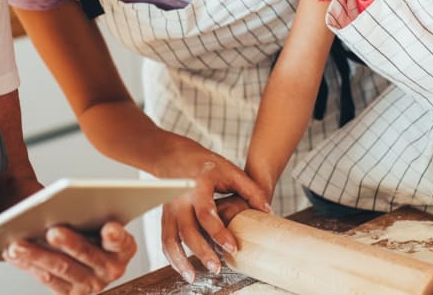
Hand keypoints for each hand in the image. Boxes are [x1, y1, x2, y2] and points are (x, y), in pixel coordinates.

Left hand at [2, 221, 135, 293]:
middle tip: (53, 231)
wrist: (84, 252)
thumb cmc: (91, 227)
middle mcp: (111, 269)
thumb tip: (69, 203)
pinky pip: (47, 280)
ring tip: (20, 244)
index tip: (109, 227)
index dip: (116, 236)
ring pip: (62, 268)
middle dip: (69, 243)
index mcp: (124, 248)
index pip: (122, 242)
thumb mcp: (99, 218)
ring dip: (38, 255)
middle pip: (87, 254)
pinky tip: (14, 254)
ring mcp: (90, 284)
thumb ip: (93, 212)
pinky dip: (28, 265)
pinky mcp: (70, 293)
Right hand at [157, 137, 270, 283]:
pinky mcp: (164, 217)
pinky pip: (165, 240)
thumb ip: (250, 189)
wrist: (175, 156)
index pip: (207, 214)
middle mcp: (180, 200)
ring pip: (171, 239)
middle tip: (217, 267)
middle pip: (188, 231)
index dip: (219, 232)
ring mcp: (169, 209)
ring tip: (194, 277)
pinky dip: (172, 257)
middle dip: (202, 252)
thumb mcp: (230, 170)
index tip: (232, 247)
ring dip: (181, 261)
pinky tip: (184, 269)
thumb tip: (267, 211)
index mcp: (198, 186)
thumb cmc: (206, 164)